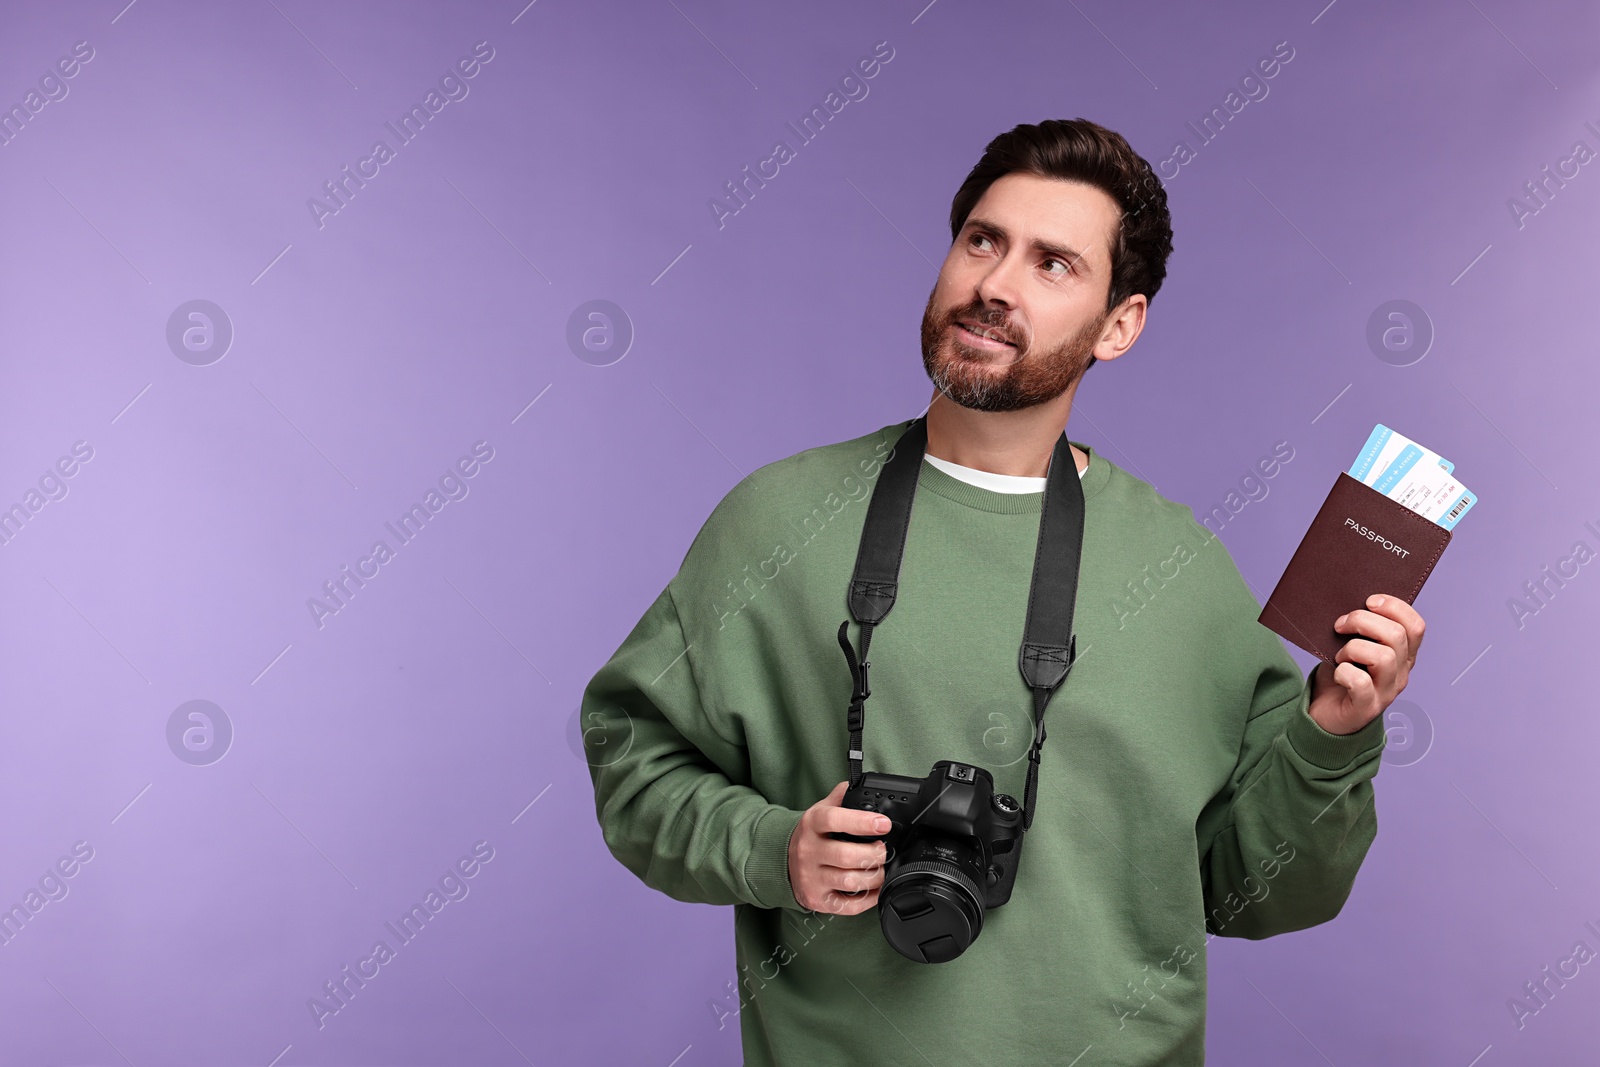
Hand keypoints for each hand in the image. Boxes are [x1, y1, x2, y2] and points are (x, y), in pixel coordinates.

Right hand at [786, 781, 889, 914]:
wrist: (782, 860)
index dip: (862, 822)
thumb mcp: (820, 810)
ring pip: (850, 882)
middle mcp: (808, 852)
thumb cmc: (810, 835)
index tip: (884, 823)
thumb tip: (858, 785)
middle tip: (883, 850)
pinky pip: (848, 906)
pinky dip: (868, 899)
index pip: (835, 820)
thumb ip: (840, 797)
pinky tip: (874, 888)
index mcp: (812, 825)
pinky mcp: (816, 900)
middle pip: (847, 856)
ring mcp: (811, 878)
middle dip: (874, 854)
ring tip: (879, 868)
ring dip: (874, 877)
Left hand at [1307, 593, 1425, 735]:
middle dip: (1363, 621)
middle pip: (1396, 636)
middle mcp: (1401, 673)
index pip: (1415, 626)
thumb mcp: (1353, 646)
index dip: (1395, 607)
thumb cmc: (1341, 674)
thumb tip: (1349, 600)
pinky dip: (1344, 672)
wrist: (1326, 714)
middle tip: (1340, 625)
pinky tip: (1338, 672)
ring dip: (1353, 648)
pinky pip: (1361, 683)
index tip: (1369, 601)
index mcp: (1403, 654)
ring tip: (1339, 655)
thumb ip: (1361, 628)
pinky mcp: (1367, 707)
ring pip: (1383, 657)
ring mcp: (1387, 692)